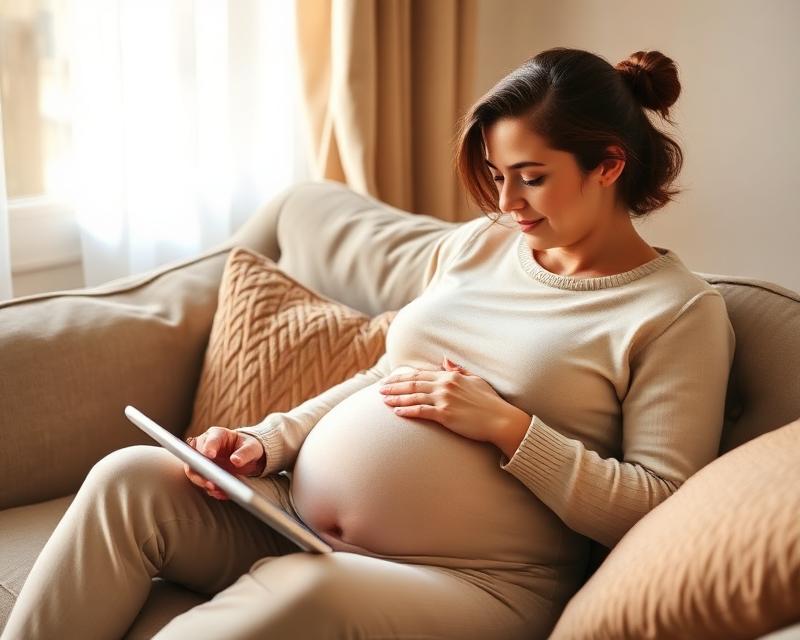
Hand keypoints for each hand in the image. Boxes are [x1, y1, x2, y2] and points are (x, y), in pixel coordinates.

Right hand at [183, 427, 265, 499]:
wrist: (248, 457)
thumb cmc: (249, 447)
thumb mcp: (252, 447)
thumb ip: (245, 452)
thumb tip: (236, 460)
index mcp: (217, 435)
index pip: (209, 440)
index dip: (208, 447)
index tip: (210, 455)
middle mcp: (205, 446)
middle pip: (194, 456)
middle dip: (201, 468)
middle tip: (210, 478)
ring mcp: (202, 460)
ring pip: (193, 471)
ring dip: (202, 481)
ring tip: (215, 489)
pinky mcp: (203, 474)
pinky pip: (202, 483)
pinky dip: (210, 489)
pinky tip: (220, 493)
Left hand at [377, 354, 515, 443]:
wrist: (500, 419)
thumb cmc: (490, 402)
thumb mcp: (475, 380)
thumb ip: (458, 370)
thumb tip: (446, 360)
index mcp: (450, 376)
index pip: (421, 374)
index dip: (403, 377)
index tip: (390, 379)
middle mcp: (445, 385)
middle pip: (412, 384)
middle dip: (394, 386)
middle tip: (379, 389)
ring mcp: (444, 400)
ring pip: (413, 396)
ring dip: (396, 397)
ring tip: (383, 400)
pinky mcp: (445, 415)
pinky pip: (421, 411)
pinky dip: (407, 410)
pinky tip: (396, 411)